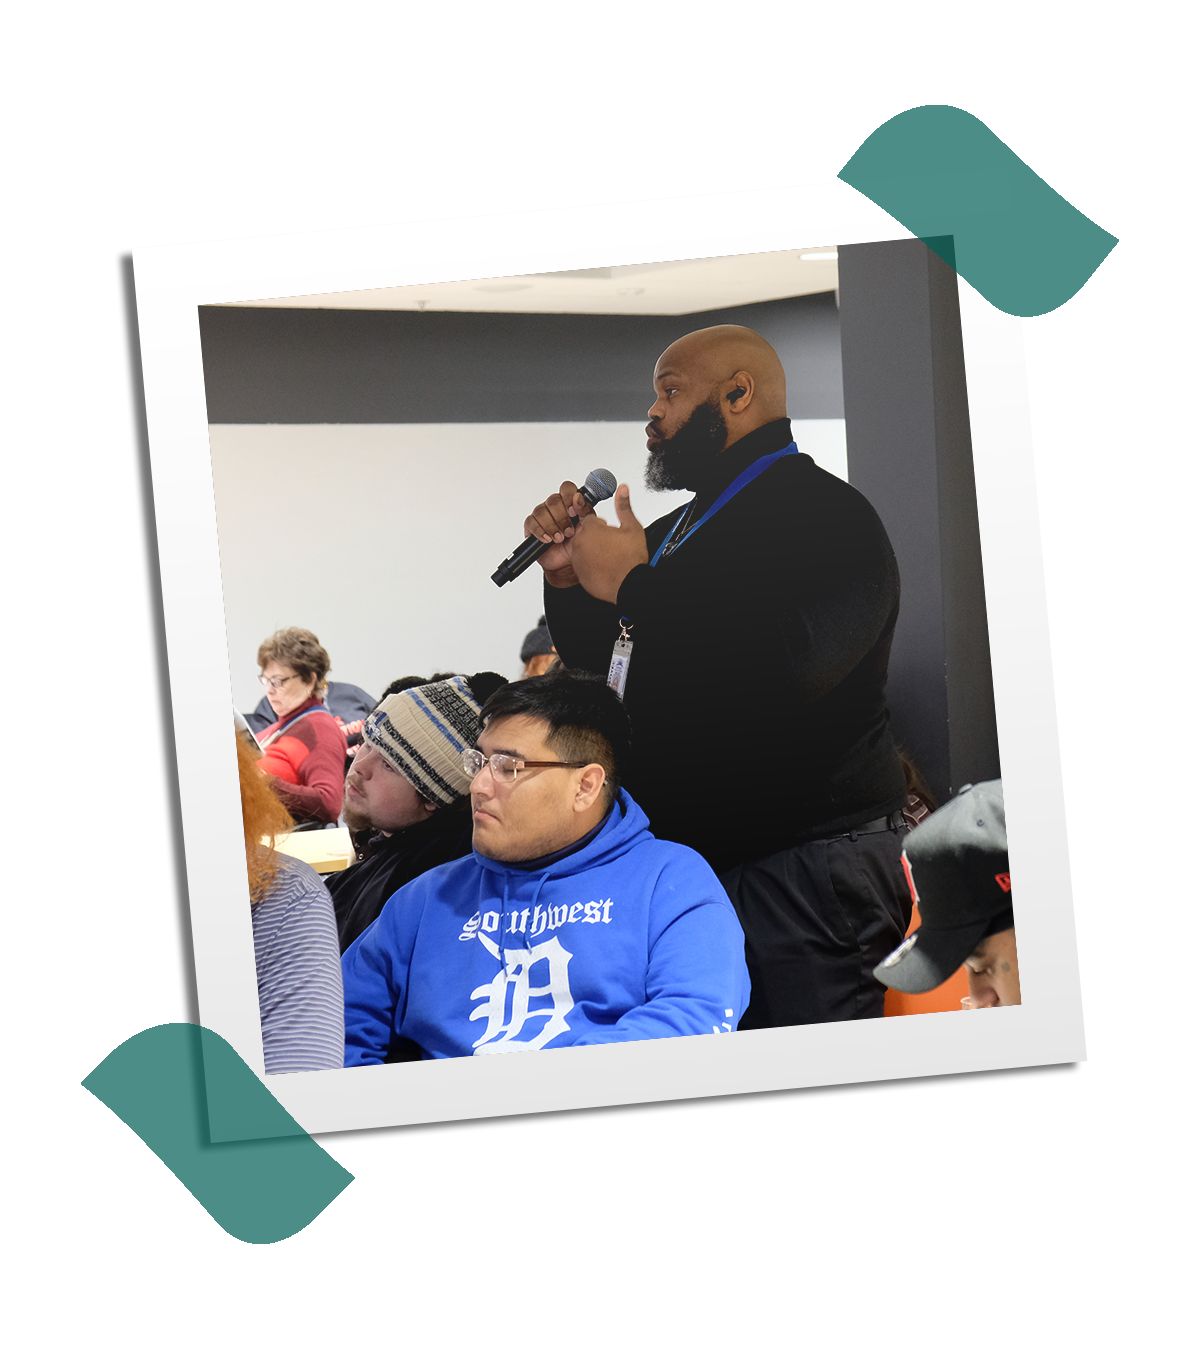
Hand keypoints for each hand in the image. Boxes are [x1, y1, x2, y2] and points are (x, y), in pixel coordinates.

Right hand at [523, 481, 594, 587]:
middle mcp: (555, 506)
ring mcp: (542, 515)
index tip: (573, 512)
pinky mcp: (532, 525)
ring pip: (541, 511)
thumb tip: (578, 498)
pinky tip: (548, 540)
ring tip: (560, 538)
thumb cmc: (577, 543)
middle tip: (569, 532)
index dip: (569, 497)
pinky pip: (531, 522)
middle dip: (562, 518)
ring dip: (552, 527)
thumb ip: (585, 510)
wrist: (567, 561)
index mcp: (569, 502)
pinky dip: (541, 531)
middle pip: (554, 500)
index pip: (566, 488)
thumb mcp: (587, 526)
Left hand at [566, 484, 647, 604]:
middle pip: (584, 534)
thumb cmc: (631, 559)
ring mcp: (578, 559)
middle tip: (611, 545)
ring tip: (609, 557)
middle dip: (595, 537)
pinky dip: (590, 565)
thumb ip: (623, 506)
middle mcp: (580, 542)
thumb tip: (622, 489)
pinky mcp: (579, 573)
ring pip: (583, 550)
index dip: (600, 525)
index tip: (607, 530)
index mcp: (591, 528)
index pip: (589, 519)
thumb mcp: (632, 527)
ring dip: (592, 551)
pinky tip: (604, 567)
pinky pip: (582, 565)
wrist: (629, 585)